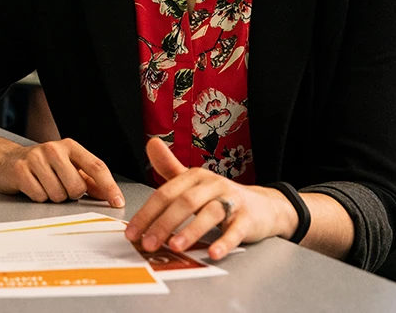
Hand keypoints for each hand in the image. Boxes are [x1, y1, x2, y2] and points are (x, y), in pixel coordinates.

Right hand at [0, 138, 124, 206]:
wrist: (7, 160)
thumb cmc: (43, 164)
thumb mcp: (67, 165)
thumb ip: (87, 178)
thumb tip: (106, 193)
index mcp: (71, 146)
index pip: (97, 167)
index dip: (109, 186)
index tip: (117, 202)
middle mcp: (55, 149)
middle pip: (77, 187)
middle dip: (71, 194)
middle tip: (61, 186)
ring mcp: (37, 158)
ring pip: (58, 195)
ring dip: (54, 197)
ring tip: (45, 185)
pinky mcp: (21, 170)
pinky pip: (40, 197)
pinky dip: (39, 198)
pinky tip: (34, 187)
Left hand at [125, 138, 296, 259]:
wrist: (263, 206)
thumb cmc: (222, 196)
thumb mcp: (195, 182)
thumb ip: (170, 167)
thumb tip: (150, 142)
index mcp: (196, 176)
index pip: (167, 193)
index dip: (148, 213)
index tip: (132, 233)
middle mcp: (213, 184)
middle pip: (186, 202)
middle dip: (164, 223)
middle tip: (148, 244)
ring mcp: (231, 200)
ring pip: (209, 213)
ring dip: (191, 230)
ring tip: (175, 247)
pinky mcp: (248, 218)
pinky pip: (235, 230)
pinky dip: (224, 242)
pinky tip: (213, 253)